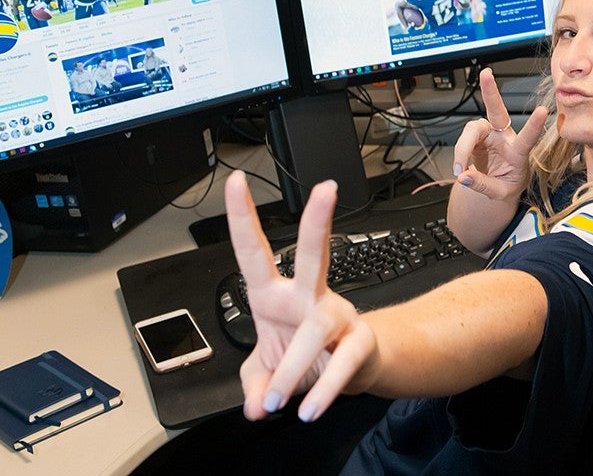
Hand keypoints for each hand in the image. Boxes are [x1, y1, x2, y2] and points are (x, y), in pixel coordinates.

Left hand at [225, 171, 377, 422]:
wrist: (351, 372)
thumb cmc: (304, 356)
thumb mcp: (264, 373)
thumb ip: (252, 385)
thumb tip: (252, 405)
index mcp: (275, 294)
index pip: (253, 251)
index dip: (242, 218)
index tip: (234, 183)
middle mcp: (308, 296)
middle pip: (313, 253)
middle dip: (317, 222)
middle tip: (325, 190)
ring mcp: (335, 316)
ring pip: (316, 329)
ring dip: (292, 366)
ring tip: (279, 398)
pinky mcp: (358, 342)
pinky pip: (341, 364)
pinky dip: (323, 389)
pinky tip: (310, 409)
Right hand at [453, 67, 547, 200]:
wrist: (500, 184)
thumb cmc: (507, 184)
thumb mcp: (500, 193)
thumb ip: (482, 185)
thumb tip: (463, 177)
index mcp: (518, 152)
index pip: (527, 138)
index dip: (534, 125)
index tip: (542, 111)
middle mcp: (504, 137)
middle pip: (497, 111)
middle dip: (490, 92)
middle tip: (486, 74)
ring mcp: (488, 135)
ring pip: (472, 129)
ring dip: (462, 148)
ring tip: (459, 170)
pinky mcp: (475, 137)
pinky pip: (462, 140)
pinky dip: (458, 155)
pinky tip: (460, 169)